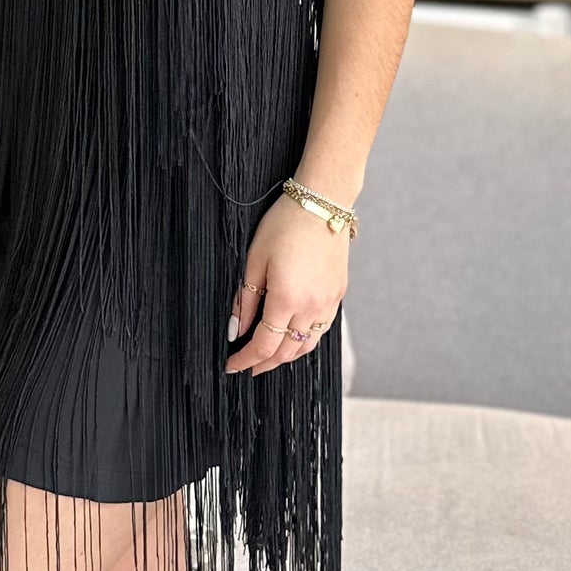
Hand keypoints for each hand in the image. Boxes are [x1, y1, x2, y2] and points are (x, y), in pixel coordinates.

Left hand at [224, 193, 346, 375]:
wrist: (323, 203)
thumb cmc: (285, 225)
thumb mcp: (255, 260)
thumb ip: (245, 300)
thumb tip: (236, 330)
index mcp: (287, 299)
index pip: (264, 345)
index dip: (246, 360)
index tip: (232, 366)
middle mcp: (311, 307)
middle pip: (286, 352)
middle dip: (264, 363)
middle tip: (247, 366)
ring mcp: (328, 303)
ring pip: (307, 346)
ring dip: (286, 357)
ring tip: (269, 357)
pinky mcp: (338, 295)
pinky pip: (321, 330)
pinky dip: (305, 341)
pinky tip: (293, 337)